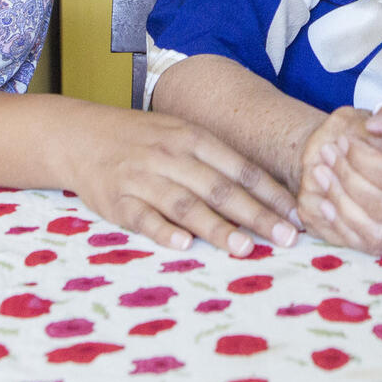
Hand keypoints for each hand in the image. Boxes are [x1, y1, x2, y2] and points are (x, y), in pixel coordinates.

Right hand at [58, 102, 300, 256]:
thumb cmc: (146, 139)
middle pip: (220, 188)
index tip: (297, 214)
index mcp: (194, 137)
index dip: (271, 192)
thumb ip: (219, 161)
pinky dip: (164, 232)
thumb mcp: (183, 135)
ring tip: (245, 247)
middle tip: (285, 237)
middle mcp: (172, 155)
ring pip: (186, 204)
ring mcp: (143, 178)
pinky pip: (144, 218)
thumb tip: (268, 191)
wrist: (83, 134)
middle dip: (256, 214)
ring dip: (217, 227)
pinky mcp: (117, 201)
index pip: (240, 167)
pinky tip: (185, 245)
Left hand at [298, 93, 381, 253]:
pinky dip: (347, 229)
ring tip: (321, 175)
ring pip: (378, 234)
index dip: (363, 160)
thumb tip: (373, 124)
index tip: (344, 141)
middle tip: (326, 154)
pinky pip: (377, 248)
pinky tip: (327, 204)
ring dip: (342, 206)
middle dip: (347, 180)